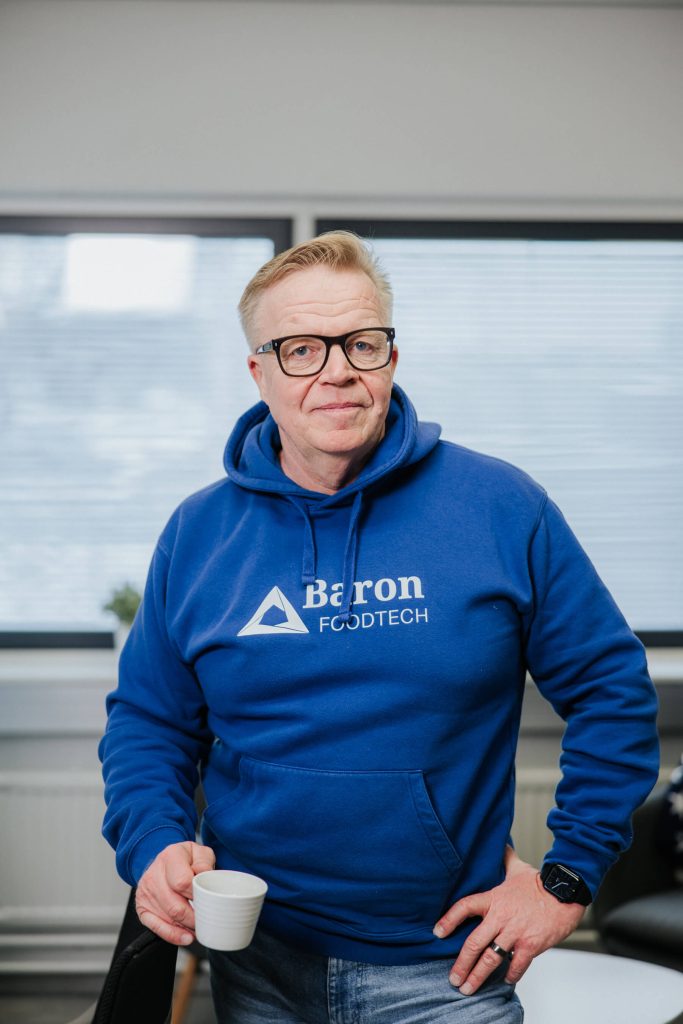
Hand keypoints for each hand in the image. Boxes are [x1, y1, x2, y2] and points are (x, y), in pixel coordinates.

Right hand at [135, 840, 215, 944]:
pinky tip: (186, 937)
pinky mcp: (142, 909)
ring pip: (169, 918)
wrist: (165, 862)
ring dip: (187, 927)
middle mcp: (154, 875)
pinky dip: (174, 935)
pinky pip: (157, 928)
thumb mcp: (199, 852)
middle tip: (207, 920)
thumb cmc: (185, 860)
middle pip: (176, 906)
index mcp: (169, 857)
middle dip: (195, 917)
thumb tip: (204, 875)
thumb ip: (204, 862)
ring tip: (200, 927)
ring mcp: (146, 893)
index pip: (183, 882)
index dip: (197, 895)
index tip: (207, 900)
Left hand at [433, 847, 584, 993]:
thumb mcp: (518, 868)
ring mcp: (515, 933)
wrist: (565, 892)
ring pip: (491, 958)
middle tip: (453, 979)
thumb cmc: (541, 882)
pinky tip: (505, 980)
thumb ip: (505, 859)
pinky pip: (517, 965)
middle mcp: (500, 918)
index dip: (449, 919)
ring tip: (468, 988)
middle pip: (473, 943)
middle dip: (461, 964)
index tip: (437, 932)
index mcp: (494, 899)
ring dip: (478, 975)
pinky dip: (511, 974)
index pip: (464, 907)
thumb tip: (499, 843)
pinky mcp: (531, 944)